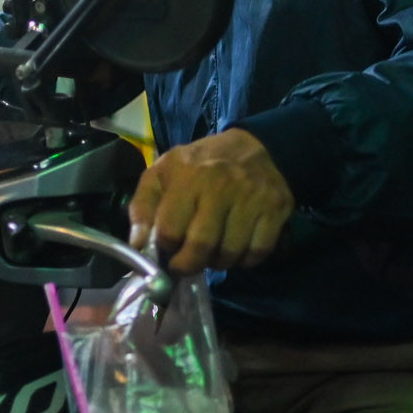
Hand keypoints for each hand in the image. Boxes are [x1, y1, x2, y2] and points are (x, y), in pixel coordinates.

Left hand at [128, 129, 293, 274]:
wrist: (255, 147)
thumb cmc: (200, 165)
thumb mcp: (163, 173)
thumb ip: (143, 206)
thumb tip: (137, 244)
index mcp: (187, 176)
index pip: (170, 230)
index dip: (165, 248)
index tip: (166, 251)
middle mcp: (220, 186)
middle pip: (201, 246)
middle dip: (189, 265)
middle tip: (186, 265)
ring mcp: (251, 198)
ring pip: (230, 253)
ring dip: (218, 262)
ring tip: (212, 253)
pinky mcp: (275, 210)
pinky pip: (257, 252)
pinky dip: (245, 260)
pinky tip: (236, 249)